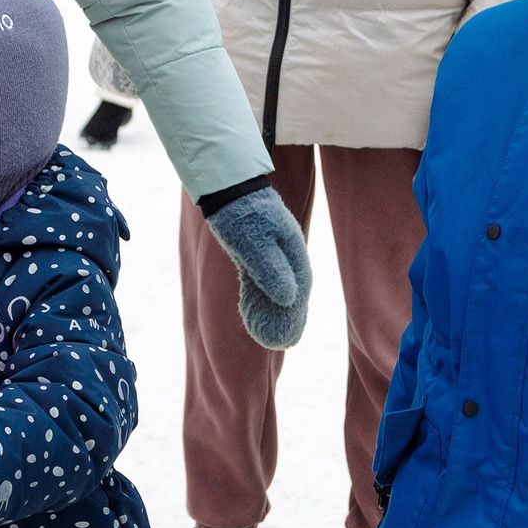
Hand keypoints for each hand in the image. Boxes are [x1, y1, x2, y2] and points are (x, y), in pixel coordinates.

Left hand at [203, 184, 312, 350]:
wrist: (227, 187)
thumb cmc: (240, 214)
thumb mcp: (254, 244)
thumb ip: (271, 271)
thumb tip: (288, 299)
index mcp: (293, 250)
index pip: (300, 289)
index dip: (296, 315)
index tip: (292, 337)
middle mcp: (287, 251)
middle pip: (292, 289)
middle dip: (289, 315)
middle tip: (284, 341)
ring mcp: (274, 249)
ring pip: (279, 284)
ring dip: (276, 307)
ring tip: (271, 331)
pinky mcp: (258, 247)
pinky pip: (264, 276)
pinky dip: (262, 294)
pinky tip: (253, 308)